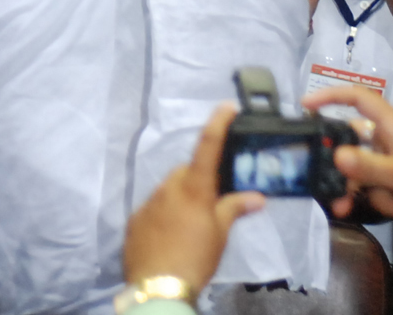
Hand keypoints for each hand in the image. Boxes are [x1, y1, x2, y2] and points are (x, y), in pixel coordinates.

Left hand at [122, 104, 263, 289]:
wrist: (157, 286)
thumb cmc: (196, 257)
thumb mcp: (221, 234)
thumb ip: (235, 209)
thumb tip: (257, 197)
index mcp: (194, 187)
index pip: (207, 146)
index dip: (218, 124)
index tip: (226, 106)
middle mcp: (168, 187)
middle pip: (188, 172)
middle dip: (201, 180)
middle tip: (214, 200)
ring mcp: (148, 201)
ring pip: (170, 190)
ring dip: (182, 199)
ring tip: (194, 225)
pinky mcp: (135, 219)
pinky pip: (154, 208)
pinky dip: (165, 215)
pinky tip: (172, 235)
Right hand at [308, 85, 392, 230]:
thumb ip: (366, 166)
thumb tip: (334, 155)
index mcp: (391, 124)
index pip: (356, 98)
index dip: (330, 96)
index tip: (305, 107)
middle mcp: (391, 139)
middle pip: (355, 146)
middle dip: (349, 173)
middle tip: (334, 194)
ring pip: (368, 174)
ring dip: (378, 193)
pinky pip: (383, 189)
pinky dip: (392, 200)